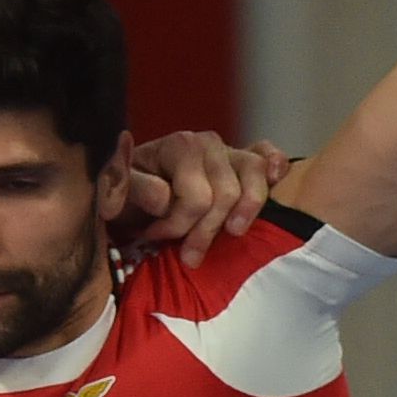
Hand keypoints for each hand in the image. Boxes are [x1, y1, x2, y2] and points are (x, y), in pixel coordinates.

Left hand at [119, 131, 291, 266]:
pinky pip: (269, 155)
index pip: (197, 197)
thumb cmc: (130, 195)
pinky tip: (277, 179)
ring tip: (232, 234)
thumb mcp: (119, 194)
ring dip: (245, 212)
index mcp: (180, 146)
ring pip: (255, 177)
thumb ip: (132, 190)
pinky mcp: (244, 160)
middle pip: (227, 194)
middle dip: (206, 230)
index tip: (157, 236)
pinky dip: (276, 167)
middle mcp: (208, 143)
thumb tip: (163, 197)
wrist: (136, 191)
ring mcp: (230, 151)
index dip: (179, 225)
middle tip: (187, 253)